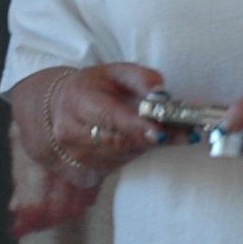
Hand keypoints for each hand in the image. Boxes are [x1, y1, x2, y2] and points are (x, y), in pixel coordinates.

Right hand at [31, 61, 166, 186]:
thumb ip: (141, 78)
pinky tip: (145, 138)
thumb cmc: (92, 88)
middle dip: (154, 136)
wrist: (57, 112)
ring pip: (124, 155)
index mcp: (76, 100)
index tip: (161, 132)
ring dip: (150, 144)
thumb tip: (162, 93)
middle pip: (119, 141)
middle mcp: (71, 131)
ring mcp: (77, 156)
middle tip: (186, 131)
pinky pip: (121, 163)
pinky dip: (139, 151)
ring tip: (171, 131)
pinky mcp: (87, 172)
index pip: (108, 117)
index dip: (136, 126)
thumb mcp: (114, 72)